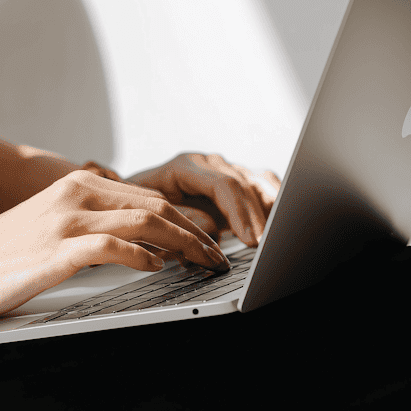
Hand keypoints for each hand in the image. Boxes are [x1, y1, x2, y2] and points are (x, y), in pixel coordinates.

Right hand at [0, 170, 229, 320]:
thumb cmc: (2, 253)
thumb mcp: (52, 223)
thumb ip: (92, 220)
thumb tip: (142, 238)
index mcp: (78, 185)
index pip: (151, 196)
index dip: (187, 219)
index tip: (209, 242)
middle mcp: (76, 195)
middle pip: (157, 205)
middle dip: (196, 232)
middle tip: (218, 257)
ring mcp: (66, 220)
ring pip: (146, 221)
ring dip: (184, 244)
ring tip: (203, 263)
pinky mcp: (57, 249)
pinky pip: (114, 246)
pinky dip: (144, 256)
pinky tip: (158, 267)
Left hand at [124, 153, 280, 246]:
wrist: (131, 201)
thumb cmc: (136, 206)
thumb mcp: (149, 214)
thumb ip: (181, 220)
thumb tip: (212, 232)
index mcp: (186, 166)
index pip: (223, 185)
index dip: (240, 213)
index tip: (249, 239)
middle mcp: (208, 164)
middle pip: (243, 185)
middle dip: (256, 218)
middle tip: (263, 246)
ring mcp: (222, 171)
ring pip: (256, 183)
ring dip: (268, 210)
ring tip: (274, 235)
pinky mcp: (232, 184)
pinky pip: (260, 187)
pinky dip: (271, 202)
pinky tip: (278, 220)